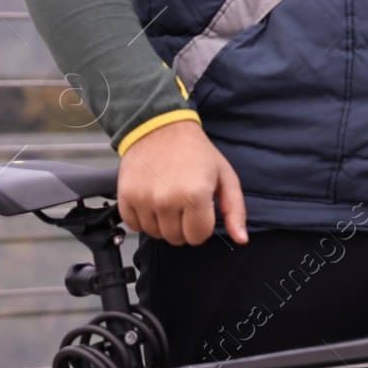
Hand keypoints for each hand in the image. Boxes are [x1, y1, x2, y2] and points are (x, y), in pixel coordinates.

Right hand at [117, 119, 247, 245]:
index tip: (201, 210)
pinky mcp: (125, 198)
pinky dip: (144, 219)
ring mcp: (143, 200)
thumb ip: (235, 209)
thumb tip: (241, 239)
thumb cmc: (196, 152)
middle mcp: (166, 200)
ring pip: (155, 234)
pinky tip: (153, 201)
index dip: (202, 226)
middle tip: (185, 202)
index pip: (198, 237)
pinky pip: (135, 226)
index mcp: (194, 195)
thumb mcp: (225, 176)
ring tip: (169, 198)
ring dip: (163, 223)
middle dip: (184, 225)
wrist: (161, 129)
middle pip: (176, 238)